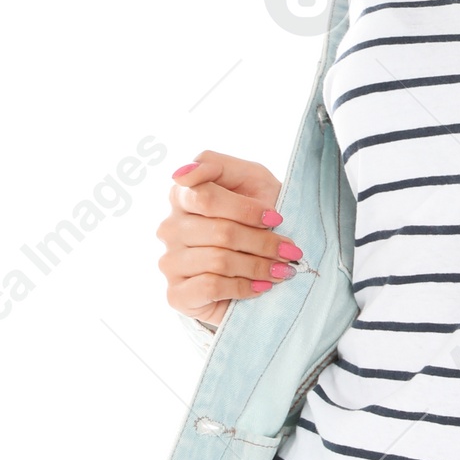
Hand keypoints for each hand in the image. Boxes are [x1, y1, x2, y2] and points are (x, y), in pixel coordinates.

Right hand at [156, 151, 292, 323]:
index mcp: (181, 196)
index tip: (276, 218)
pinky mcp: (176, 294)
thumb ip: (216, 164)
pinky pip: (211, 287)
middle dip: (263, 243)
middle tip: (290, 251)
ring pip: (219, 260)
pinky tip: (261, 287)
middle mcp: (169, 228)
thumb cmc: (257, 217)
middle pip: (220, 232)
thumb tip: (183, 175)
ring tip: (282, 270)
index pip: (206, 198)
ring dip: (259, 266)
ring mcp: (169, 262)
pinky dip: (244, 287)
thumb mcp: (249, 179)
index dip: (246, 210)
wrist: (262, 268)